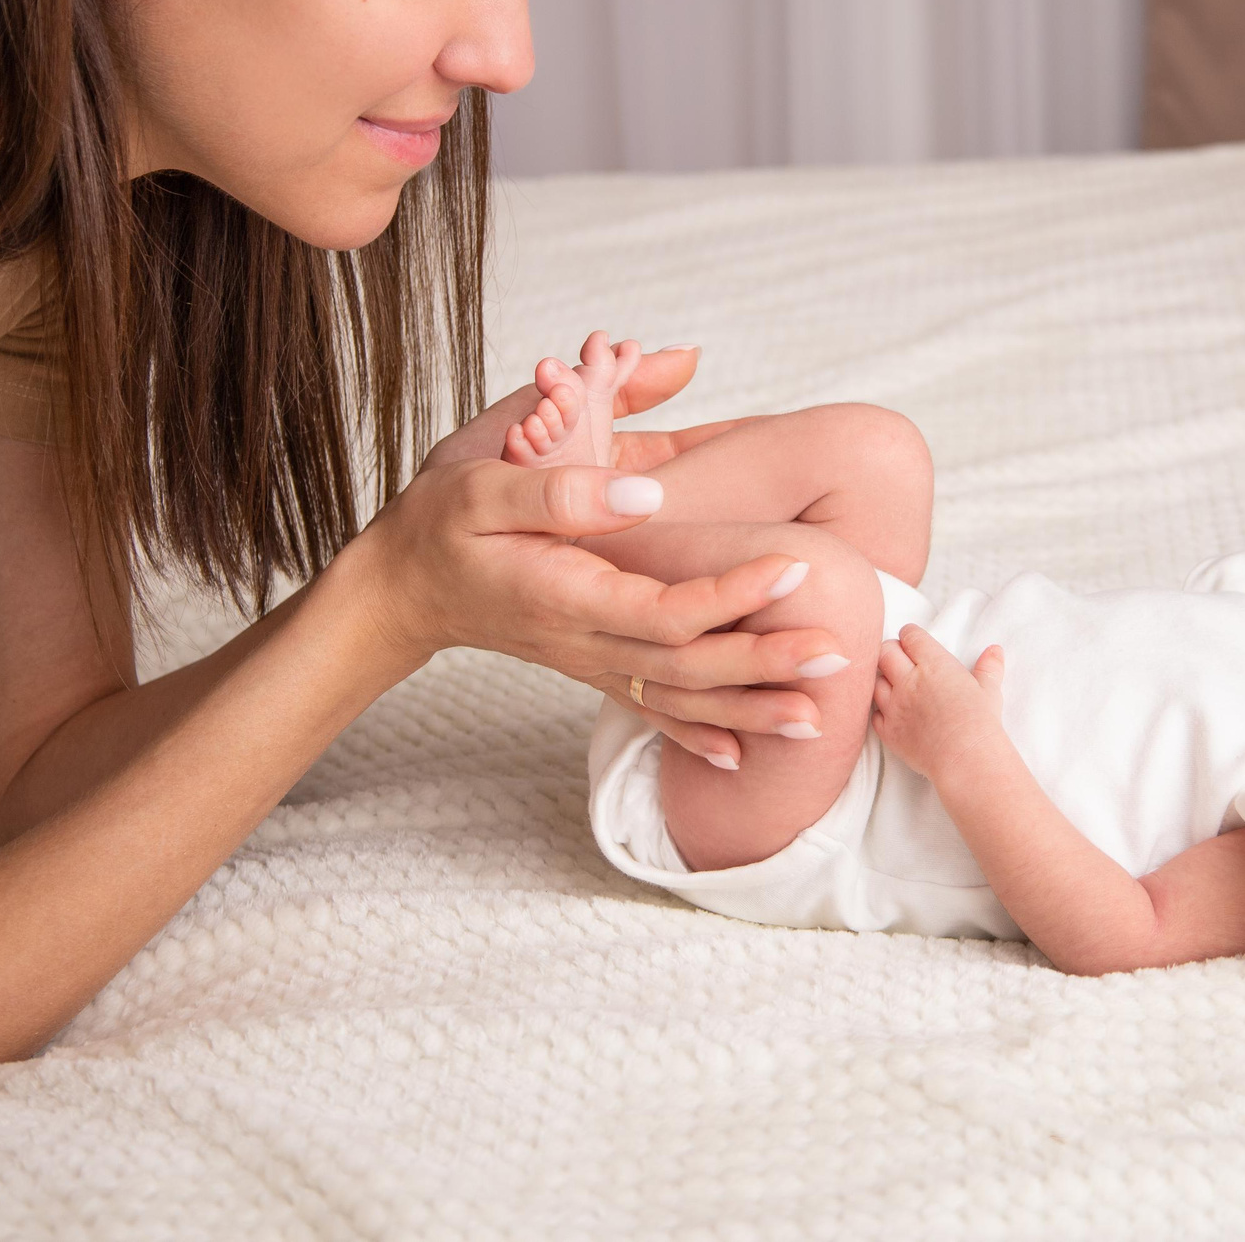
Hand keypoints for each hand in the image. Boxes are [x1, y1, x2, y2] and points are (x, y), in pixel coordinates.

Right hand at [346, 344, 841, 765]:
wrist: (403, 585)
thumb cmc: (443, 523)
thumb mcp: (486, 487)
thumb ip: (566, 492)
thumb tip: (650, 491)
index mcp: (567, 593)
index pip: (666, 607)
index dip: (733, 593)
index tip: (794, 567)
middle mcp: (584, 640)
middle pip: (689, 664)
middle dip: (766, 663)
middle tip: (841, 652)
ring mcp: (589, 661)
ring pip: (680, 697)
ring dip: (750, 707)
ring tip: (822, 712)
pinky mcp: (590, 667)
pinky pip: (651, 710)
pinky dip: (698, 736)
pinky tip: (744, 756)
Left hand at [872, 625, 1007, 783]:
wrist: (965, 758)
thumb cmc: (980, 723)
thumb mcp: (989, 690)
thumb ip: (989, 667)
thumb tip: (995, 651)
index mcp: (934, 664)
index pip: (910, 636)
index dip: (910, 636)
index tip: (913, 642)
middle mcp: (909, 680)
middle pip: (885, 652)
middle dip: (891, 652)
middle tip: (900, 659)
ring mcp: (895, 706)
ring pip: (875, 681)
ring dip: (884, 681)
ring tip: (895, 686)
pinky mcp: (889, 731)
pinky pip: (874, 713)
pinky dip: (881, 711)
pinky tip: (892, 712)